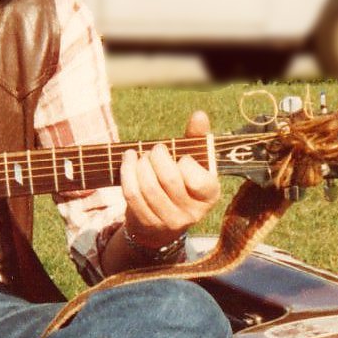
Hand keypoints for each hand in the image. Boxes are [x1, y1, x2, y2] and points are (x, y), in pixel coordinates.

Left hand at [120, 110, 219, 246]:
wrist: (162, 222)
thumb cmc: (181, 182)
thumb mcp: (193, 162)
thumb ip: (197, 139)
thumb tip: (199, 115)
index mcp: (209, 196)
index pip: (197, 179)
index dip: (184, 163)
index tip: (180, 157)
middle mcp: (193, 213)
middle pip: (169, 180)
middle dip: (157, 158)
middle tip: (155, 150)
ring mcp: (169, 221)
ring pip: (148, 187)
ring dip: (140, 165)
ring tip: (140, 155)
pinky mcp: (147, 222)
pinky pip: (132, 194)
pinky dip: (127, 173)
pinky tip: (128, 161)